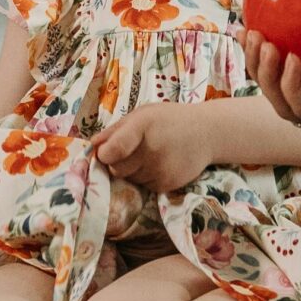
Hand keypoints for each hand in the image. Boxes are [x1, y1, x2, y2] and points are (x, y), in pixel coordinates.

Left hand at [92, 101, 212, 191]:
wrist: (208, 132)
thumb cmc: (169, 120)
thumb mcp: (143, 115)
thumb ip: (115, 130)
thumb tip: (92, 147)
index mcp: (143, 126)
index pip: (113, 151)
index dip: (104, 155)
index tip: (105, 152)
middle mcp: (153, 150)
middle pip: (116, 169)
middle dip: (118, 162)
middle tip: (133, 150)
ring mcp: (161, 169)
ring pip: (129, 179)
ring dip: (132, 170)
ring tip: (150, 155)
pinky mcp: (167, 185)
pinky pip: (143, 186)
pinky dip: (146, 177)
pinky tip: (160, 163)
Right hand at [253, 0, 300, 136]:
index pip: (285, 57)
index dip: (262, 44)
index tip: (250, 19)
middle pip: (275, 80)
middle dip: (253, 60)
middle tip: (250, 33)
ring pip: (282, 98)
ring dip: (266, 74)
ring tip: (265, 45)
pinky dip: (291, 87)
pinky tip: (291, 62)